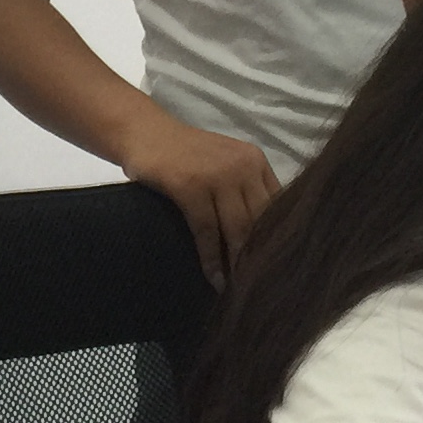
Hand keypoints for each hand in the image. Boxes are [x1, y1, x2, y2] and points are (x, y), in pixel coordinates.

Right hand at [113, 111, 278, 285]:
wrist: (143, 132)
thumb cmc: (184, 154)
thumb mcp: (224, 164)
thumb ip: (246, 190)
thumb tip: (264, 237)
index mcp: (255, 162)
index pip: (279, 206)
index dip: (278, 241)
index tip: (276, 269)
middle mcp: (243, 166)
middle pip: (261, 221)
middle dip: (260, 257)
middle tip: (260, 287)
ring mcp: (217, 175)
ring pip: (238, 228)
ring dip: (238, 264)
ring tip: (239, 290)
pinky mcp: (190, 186)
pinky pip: (207, 231)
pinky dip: (211, 258)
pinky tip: (213, 277)